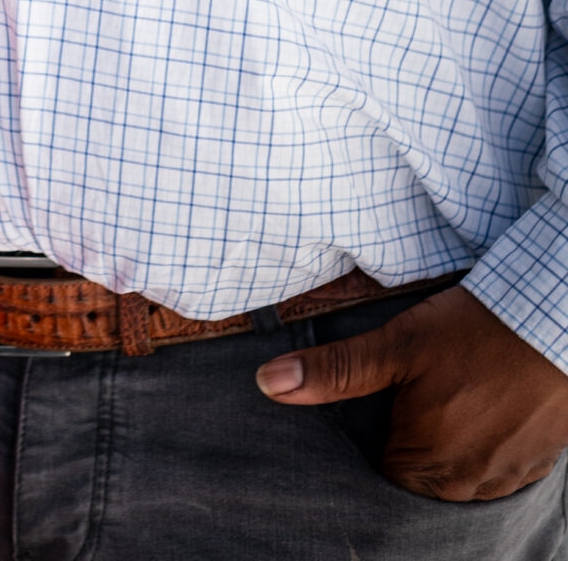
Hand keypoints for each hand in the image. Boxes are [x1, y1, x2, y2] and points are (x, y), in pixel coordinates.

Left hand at [256, 284, 567, 500]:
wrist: (552, 322)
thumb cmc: (473, 331)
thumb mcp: (397, 344)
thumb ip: (334, 370)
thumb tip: (268, 383)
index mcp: (423, 463)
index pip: (377, 471)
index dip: (375, 433)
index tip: (383, 401)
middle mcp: (464, 486)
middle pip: (417, 477)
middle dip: (411, 441)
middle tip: (418, 392)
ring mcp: (503, 480)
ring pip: (457, 477)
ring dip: (449, 445)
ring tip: (452, 396)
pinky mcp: (534, 467)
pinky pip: (495, 471)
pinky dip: (485, 445)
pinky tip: (485, 406)